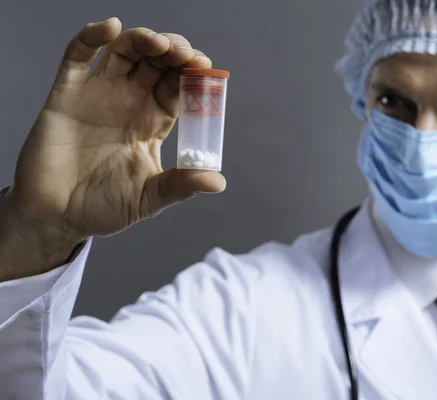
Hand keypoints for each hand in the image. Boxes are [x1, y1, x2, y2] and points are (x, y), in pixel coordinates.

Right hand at [7, 17, 225, 244]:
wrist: (57, 216)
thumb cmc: (103, 206)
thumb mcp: (149, 197)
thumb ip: (181, 186)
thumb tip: (218, 182)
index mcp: (153, 122)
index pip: (178, 86)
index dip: (192, 73)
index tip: (204, 67)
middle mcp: (129, 102)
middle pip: (156, 62)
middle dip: (174, 51)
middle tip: (185, 54)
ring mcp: (98, 94)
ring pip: (124, 52)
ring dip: (143, 39)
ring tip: (160, 43)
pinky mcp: (67, 94)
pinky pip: (77, 56)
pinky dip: (91, 36)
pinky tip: (110, 28)